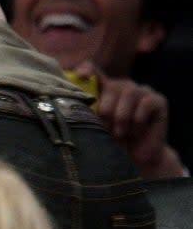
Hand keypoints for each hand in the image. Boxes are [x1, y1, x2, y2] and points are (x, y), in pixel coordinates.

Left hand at [79, 61, 184, 178]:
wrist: (137, 158)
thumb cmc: (113, 142)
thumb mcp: (96, 127)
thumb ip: (87, 112)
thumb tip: (71, 107)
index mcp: (105, 89)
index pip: (94, 70)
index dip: (87, 69)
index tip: (81, 75)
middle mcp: (123, 86)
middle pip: (112, 86)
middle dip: (106, 111)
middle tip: (107, 129)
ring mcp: (142, 91)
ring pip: (129, 93)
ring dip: (122, 117)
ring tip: (121, 133)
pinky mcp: (158, 100)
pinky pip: (145, 104)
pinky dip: (138, 120)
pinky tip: (136, 131)